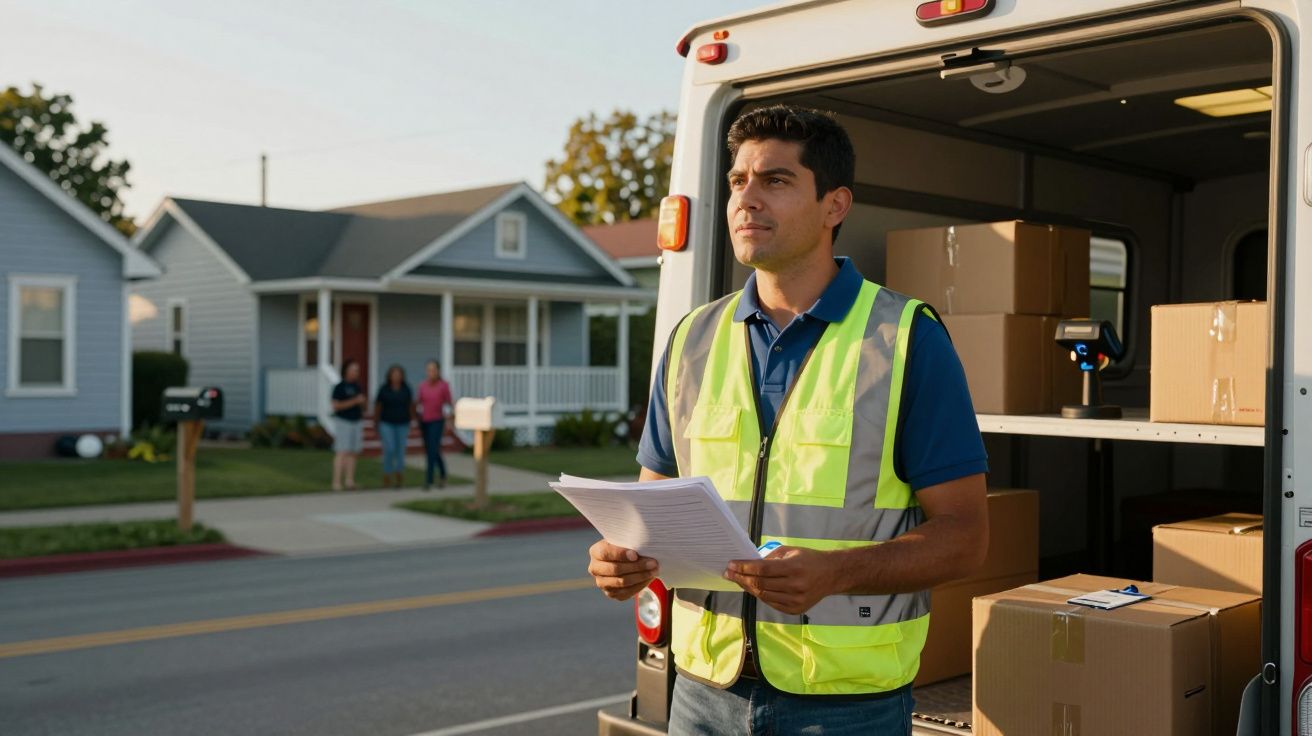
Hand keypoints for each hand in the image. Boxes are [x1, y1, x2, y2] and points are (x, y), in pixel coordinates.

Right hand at [587, 539, 658, 600]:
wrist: (624, 559)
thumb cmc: (625, 546)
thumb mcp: (624, 540)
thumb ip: (629, 542)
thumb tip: (644, 546)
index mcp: (595, 551)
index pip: (605, 553)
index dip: (621, 554)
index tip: (636, 555)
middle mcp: (595, 568)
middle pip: (615, 569)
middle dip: (636, 567)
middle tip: (653, 563)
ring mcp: (601, 583)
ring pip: (621, 583)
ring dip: (640, 577)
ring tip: (654, 571)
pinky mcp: (610, 593)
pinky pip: (626, 592)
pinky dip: (639, 585)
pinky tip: (649, 578)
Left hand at [724, 546, 838, 615]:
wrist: (832, 575)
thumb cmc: (809, 559)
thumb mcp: (790, 551)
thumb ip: (770, 558)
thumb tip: (748, 564)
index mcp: (793, 568)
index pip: (762, 569)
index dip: (743, 567)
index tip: (730, 565)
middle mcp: (795, 586)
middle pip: (760, 584)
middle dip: (741, 578)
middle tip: (728, 573)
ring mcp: (795, 600)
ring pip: (763, 596)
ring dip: (748, 588)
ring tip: (738, 580)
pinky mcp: (795, 610)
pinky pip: (771, 603)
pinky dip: (760, 596)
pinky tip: (753, 588)